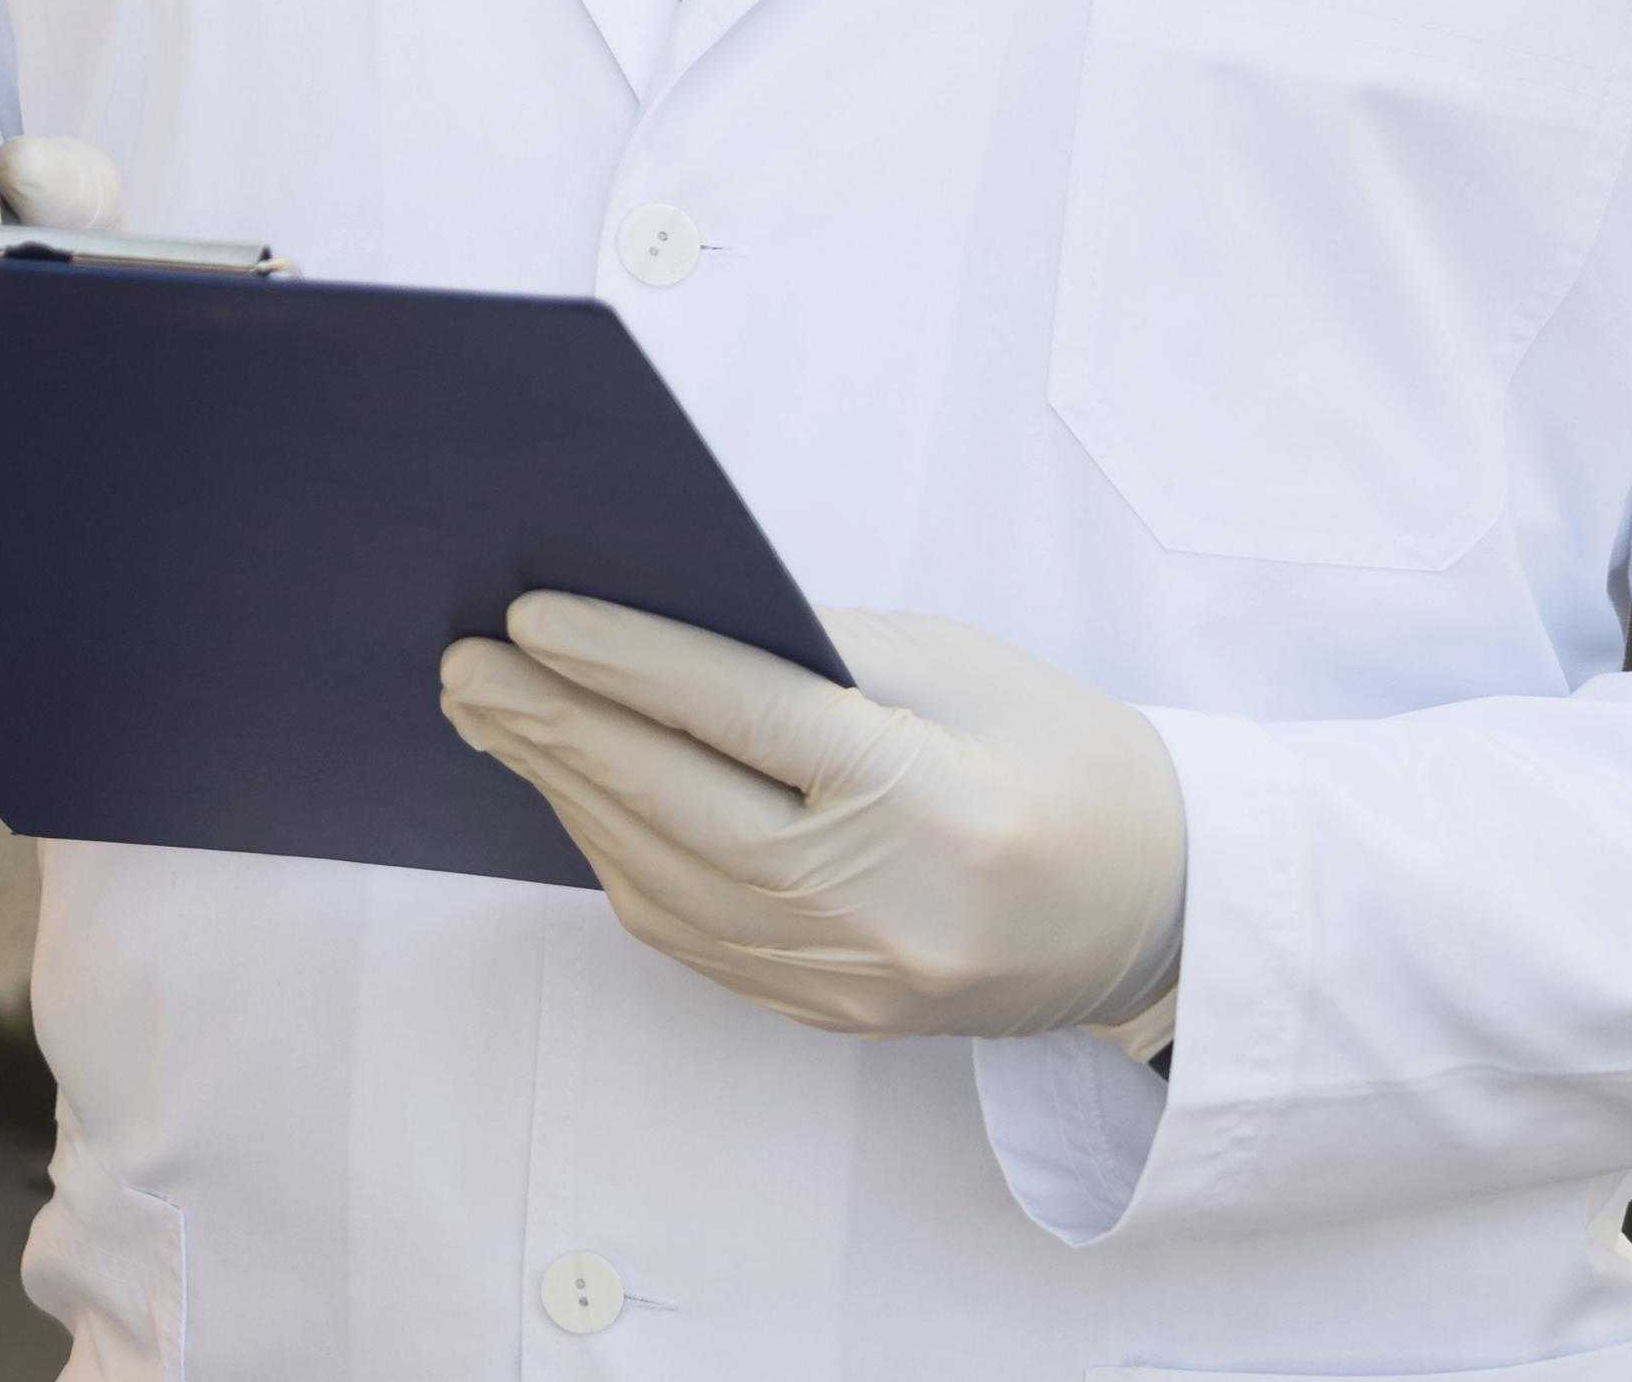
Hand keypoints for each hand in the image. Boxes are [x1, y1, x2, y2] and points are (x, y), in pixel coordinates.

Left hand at [435, 599, 1185, 1050]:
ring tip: (496, 716)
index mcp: (934, 805)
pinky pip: (692, 936)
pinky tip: (576, 794)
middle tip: (464, 664)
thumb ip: (815, 652)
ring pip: (667, 883)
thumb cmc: (1072, 761)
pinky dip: (620, 857)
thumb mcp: (963, 670)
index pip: (745, 720)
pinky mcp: (832, 1015)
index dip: (627, 663)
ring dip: (569, 794)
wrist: (1166, 911)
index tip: (529, 616)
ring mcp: (853, 981)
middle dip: (558, 728)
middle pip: (680, 809)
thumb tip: (656, 628)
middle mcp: (885, 910)